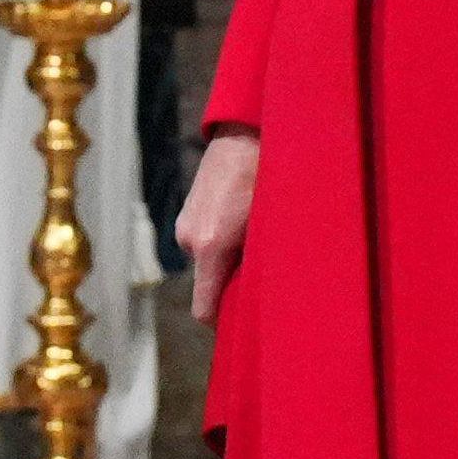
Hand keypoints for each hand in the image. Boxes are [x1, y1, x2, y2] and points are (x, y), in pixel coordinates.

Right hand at [180, 131, 260, 322]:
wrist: (246, 133)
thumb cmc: (268, 177)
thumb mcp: (273, 225)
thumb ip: (262, 264)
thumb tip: (266, 297)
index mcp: (211, 245)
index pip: (205, 309)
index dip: (224, 322)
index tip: (245, 325)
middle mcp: (190, 238)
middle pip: (211, 284)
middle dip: (234, 283)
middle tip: (266, 273)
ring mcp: (185, 225)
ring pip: (209, 262)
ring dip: (230, 259)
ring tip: (256, 237)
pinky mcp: (186, 213)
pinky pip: (204, 242)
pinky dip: (221, 241)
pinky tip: (243, 222)